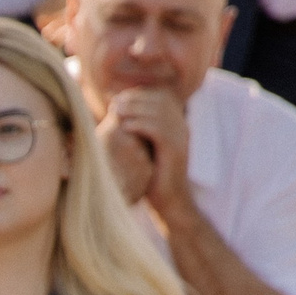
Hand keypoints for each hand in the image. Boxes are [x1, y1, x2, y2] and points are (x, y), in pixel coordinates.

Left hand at [107, 87, 194, 223]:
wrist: (168, 200)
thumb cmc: (150, 174)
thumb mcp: (143, 146)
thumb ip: (137, 127)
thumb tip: (115, 109)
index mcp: (176, 123)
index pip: (160, 96)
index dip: (139, 94)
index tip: (116, 98)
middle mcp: (182, 126)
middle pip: (160, 100)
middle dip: (135, 99)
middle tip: (114, 104)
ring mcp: (181, 138)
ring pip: (159, 112)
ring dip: (135, 109)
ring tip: (116, 112)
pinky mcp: (176, 150)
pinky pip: (159, 130)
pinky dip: (141, 125)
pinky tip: (125, 127)